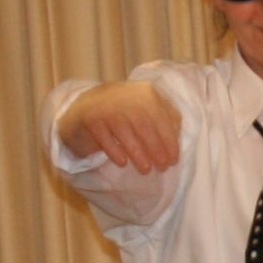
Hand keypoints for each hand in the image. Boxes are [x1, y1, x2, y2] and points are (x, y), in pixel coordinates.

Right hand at [59, 82, 180, 173]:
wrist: (86, 106)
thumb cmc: (125, 112)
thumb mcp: (146, 109)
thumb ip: (164, 117)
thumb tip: (176, 135)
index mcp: (145, 93)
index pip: (161, 116)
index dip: (169, 139)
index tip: (173, 159)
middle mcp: (125, 96)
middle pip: (144, 124)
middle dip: (156, 148)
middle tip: (162, 167)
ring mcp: (106, 106)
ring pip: (125, 131)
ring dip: (138, 153)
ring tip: (145, 169)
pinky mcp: (90, 118)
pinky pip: (104, 137)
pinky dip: (114, 151)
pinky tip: (123, 162)